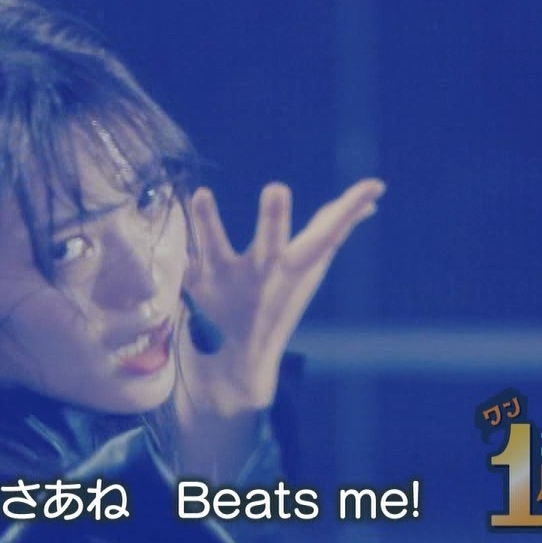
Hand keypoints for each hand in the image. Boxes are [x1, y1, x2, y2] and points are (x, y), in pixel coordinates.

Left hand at [180, 179, 383, 415]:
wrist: (240, 357)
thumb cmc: (279, 297)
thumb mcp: (310, 267)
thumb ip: (334, 227)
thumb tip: (373, 195)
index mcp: (295, 267)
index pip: (328, 234)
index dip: (351, 209)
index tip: (372, 185)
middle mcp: (263, 273)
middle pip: (270, 243)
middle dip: (273, 219)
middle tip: (277, 188)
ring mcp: (226, 281)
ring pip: (216, 249)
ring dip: (209, 223)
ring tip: (203, 194)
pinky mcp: (195, 286)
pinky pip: (182, 265)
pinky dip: (177, 249)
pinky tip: (168, 222)